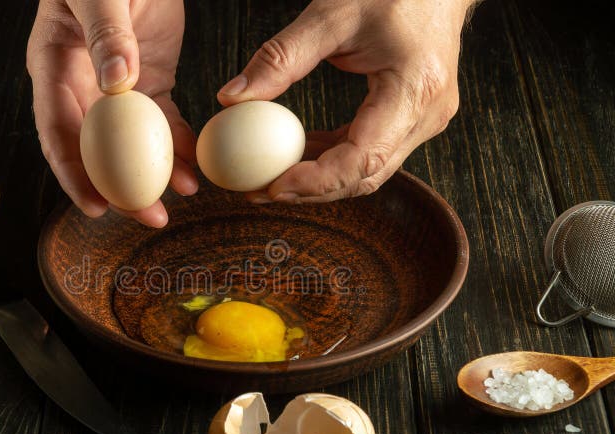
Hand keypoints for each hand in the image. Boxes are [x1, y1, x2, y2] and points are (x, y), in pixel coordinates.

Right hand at [27, 0, 196, 227]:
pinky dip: (179, 144)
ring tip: (183, 195)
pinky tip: (195, 165)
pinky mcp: (149, 81)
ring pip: (134, 144)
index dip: (74, 175)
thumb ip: (104, 34)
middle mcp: (81, 86)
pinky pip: (164, 121)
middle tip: (149, 216)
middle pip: (96, 151)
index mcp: (54, 68)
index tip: (97, 207)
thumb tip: (116, 86)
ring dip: (157, 173)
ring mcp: (117, 88)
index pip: (58, 132)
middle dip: (121, 190)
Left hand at [217, 0, 477, 203]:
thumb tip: (232, 99)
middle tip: (257, 192)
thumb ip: (280, 57)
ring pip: (367, 172)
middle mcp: (427, 115)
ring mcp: (424, 121)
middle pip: (364, 177)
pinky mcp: (413, 119)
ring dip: (318, 179)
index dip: (315, 182)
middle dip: (309, 191)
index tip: (271, 187)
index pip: (362, 159)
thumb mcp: (330, 14)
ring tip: (269, 177)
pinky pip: (369, 152)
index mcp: (414, 89)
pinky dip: (332, 158)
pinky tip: (297, 153)